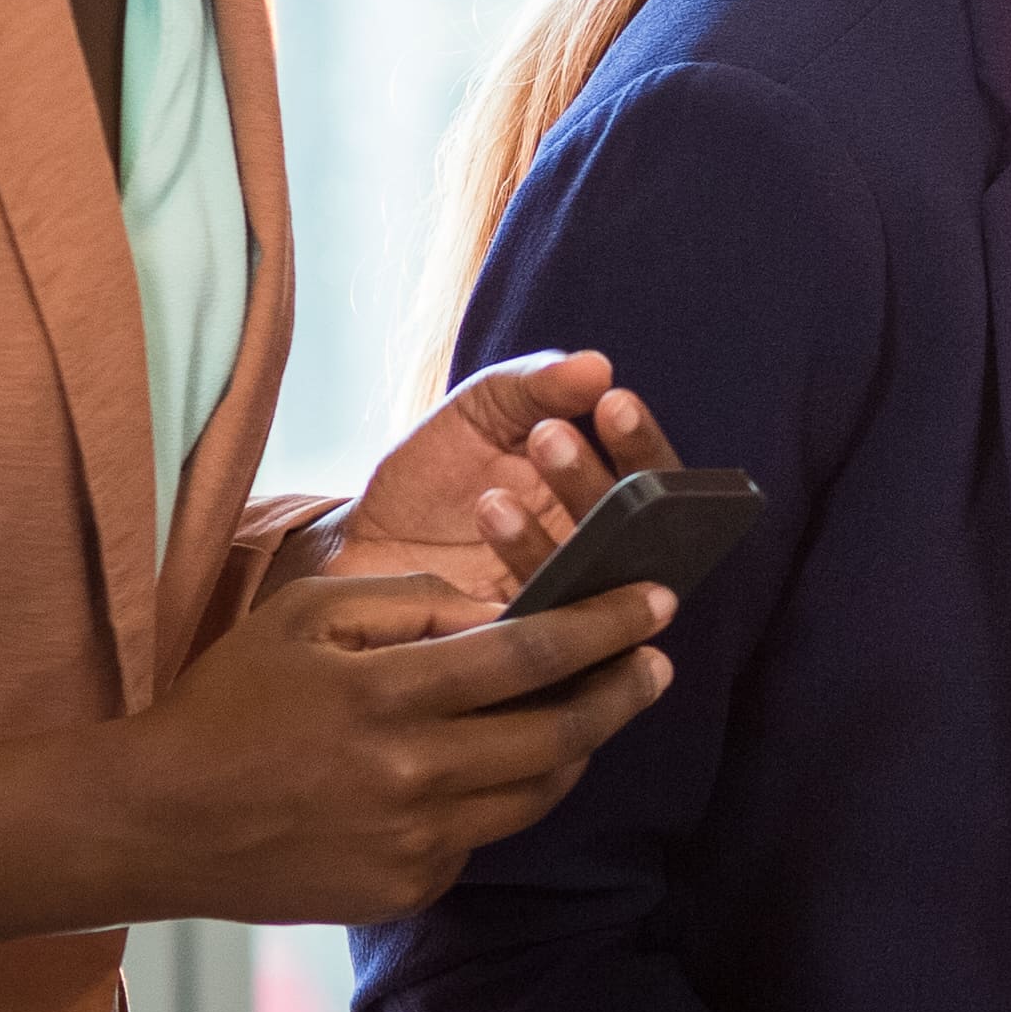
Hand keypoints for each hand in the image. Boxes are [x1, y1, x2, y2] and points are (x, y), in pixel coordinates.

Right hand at [107, 573, 679, 925]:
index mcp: (386, 696)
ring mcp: (413, 843)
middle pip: (560, 734)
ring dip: (576, 749)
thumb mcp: (305, 616)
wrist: (157, 823)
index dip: (606, 625)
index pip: (530, 654)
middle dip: (623, 692)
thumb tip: (504, 608)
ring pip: (537, 793)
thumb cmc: (228, 704)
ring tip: (591, 710)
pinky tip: (485, 768)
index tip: (660, 602)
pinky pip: (483, 835)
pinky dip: (497, 797)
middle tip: (657, 664)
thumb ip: (411, 602)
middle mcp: (411, 776)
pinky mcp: (407, 889)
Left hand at [290, 351, 683, 601]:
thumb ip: (535, 385)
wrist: (358, 545)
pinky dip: (513, 581)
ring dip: (544, 535)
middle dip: (592, 480)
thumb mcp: (480, 411)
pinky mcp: (518, 646)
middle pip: (633, 534)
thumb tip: (597, 366)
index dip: (641, 443)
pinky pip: (536, 628)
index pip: (651, 477)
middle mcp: (598, 554)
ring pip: (587, 586)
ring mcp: (562, 603)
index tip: (612, 403)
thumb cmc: (434, 474)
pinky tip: (480, 542)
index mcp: (600, 496)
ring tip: (492, 498)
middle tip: (546, 437)